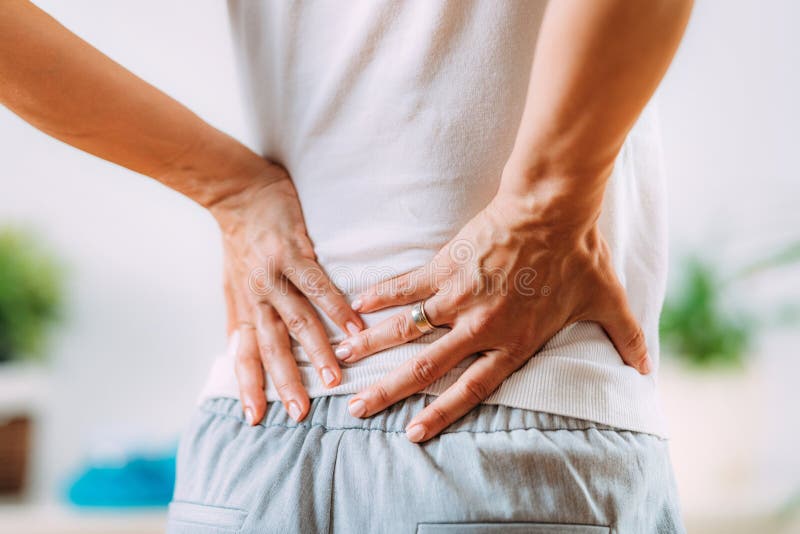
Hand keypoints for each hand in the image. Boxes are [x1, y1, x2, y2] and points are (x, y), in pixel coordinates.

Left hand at [210, 165, 362, 424]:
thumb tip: (233, 351)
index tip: (255, 418)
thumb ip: (238, 319)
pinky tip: (354, 327)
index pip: (244, 353)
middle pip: (271, 345)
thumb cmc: (239, 241)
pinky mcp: (294, 252)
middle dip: (285, 380)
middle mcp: (257, 296)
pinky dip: (337, 308)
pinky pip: (318, 285)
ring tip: (335, 378)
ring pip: (297, 320)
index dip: (248, 385)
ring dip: (317, 351)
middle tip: (300, 412)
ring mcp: (275, 275)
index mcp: (244, 306)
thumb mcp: (231, 284)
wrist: (237, 192)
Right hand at [338, 174, 649, 441]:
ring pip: (407, 329)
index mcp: (513, 341)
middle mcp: (480, 326)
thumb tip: (648, 367)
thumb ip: (625, 338)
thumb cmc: (579, 254)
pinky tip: (356, 307)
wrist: (553, 207)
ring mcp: (458, 296)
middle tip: (356, 406)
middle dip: (388, 390)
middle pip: (426, 367)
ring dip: (372, 346)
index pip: (470, 388)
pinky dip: (380, 296)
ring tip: (342, 359)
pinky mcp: (445, 265)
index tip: (410, 431)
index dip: (440, 412)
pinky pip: (406, 285)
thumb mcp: (606, 300)